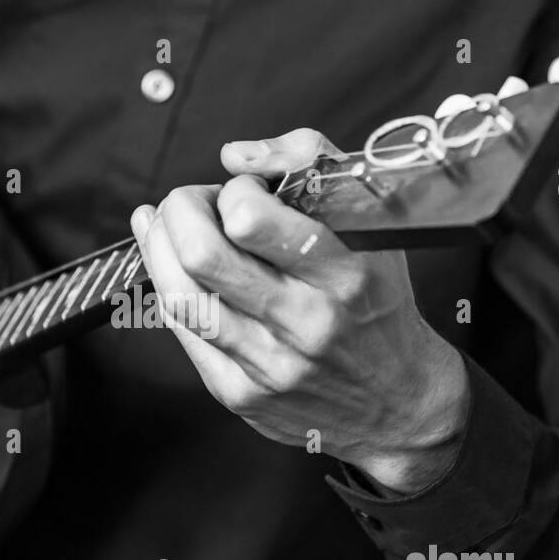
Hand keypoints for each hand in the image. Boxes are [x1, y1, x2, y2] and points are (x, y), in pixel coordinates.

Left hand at [129, 129, 469, 494]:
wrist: (399, 404)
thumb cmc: (378, 306)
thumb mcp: (370, 225)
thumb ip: (310, 164)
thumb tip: (235, 155)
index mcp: (344, 274)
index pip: (251, 219)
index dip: (235, 191)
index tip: (244, 192)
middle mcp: (306, 322)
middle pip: (202, 256)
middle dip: (180, 212)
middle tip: (190, 204)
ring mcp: (270, 365)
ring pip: (180, 296)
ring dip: (159, 247)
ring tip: (165, 227)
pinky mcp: (241, 394)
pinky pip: (184, 334)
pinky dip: (169, 290)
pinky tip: (169, 269)